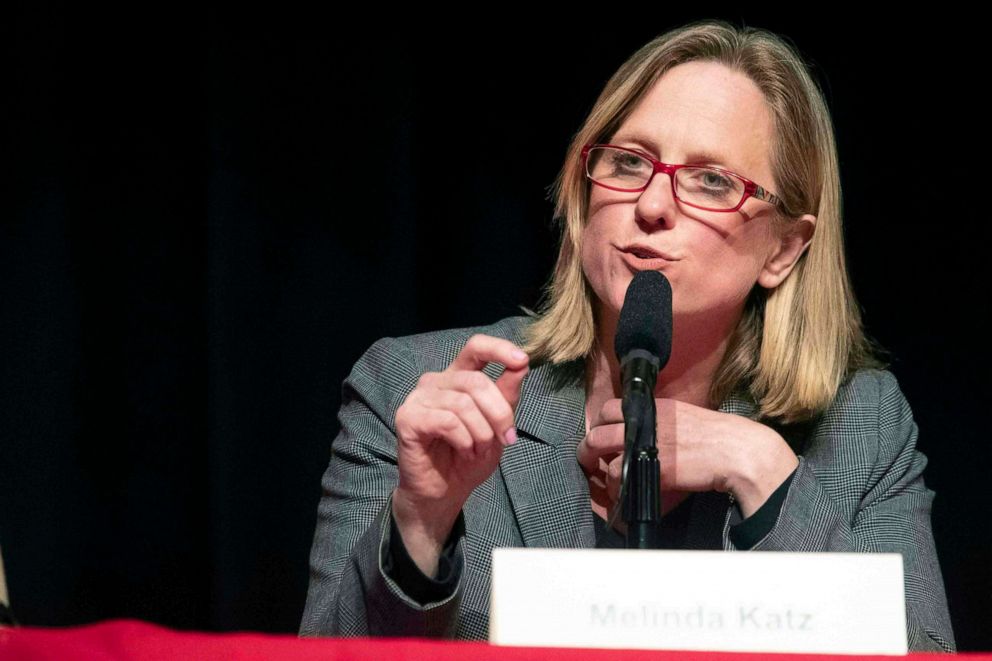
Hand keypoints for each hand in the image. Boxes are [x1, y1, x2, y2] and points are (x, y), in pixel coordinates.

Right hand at [392, 334, 528, 574]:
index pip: (475, 347)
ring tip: (479, 451)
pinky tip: (464, 451)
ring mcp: (419, 398)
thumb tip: (521, 364)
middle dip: (499, 413)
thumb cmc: (468, 458)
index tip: (522, 360)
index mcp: (458, 377)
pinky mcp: (408, 418)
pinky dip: (464, 440)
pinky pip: (447, 421)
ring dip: (481, 433)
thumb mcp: (497, 427)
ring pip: (463, 404)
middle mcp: (436, 382)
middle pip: (475, 380)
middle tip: (507, 439)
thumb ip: (506, 396)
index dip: (499, 349)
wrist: (443, 493)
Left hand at [577, 398, 797, 518]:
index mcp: (654, 407)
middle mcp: (646, 420)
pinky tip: (622, 493)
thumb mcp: (685, 417)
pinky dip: (615, 486)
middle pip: (598, 427)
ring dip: (596, 467)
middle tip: (587, 458)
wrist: (738, 451)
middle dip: (587, 445)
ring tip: (602, 480)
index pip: (611, 406)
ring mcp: (647, 441)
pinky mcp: (652, 465)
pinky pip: (618, 474)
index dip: (600, 422)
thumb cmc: (719, 436)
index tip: (600, 435)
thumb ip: (662, 422)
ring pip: (600, 449)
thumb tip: (646, 432)